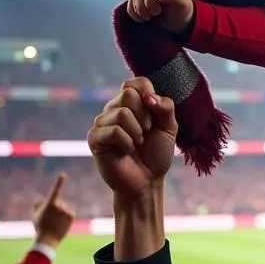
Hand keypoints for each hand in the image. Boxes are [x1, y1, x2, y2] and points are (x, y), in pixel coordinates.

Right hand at [31, 172, 75, 246]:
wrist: (48, 239)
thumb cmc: (40, 226)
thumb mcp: (35, 215)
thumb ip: (38, 205)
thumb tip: (40, 198)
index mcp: (50, 204)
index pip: (55, 190)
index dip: (59, 182)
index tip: (63, 174)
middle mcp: (60, 205)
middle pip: (58, 202)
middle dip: (54, 207)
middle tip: (49, 218)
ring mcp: (66, 210)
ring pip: (63, 207)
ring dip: (60, 212)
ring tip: (55, 222)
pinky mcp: (71, 215)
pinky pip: (68, 212)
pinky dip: (65, 216)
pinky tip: (61, 223)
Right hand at [87, 78, 177, 201]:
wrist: (147, 180)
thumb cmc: (157, 153)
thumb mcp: (169, 128)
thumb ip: (166, 108)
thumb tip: (150, 97)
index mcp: (133, 104)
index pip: (135, 82)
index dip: (146, 90)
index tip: (155, 108)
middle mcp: (115, 109)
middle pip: (128, 94)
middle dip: (145, 115)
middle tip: (147, 131)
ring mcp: (103, 123)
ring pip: (122, 113)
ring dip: (137, 132)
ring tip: (138, 143)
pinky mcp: (95, 138)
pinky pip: (112, 130)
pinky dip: (127, 142)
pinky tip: (128, 150)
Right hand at [127, 0, 193, 32]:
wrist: (177, 21)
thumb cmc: (181, 10)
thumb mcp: (183, 5)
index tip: (160, 8)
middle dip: (146, 4)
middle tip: (156, 13)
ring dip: (140, 10)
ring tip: (151, 17)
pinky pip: (129, 4)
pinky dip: (134, 13)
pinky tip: (143, 19)